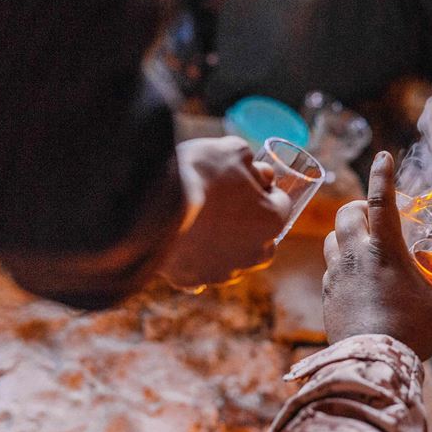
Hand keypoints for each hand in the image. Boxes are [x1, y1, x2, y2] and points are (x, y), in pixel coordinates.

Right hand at [161, 136, 289, 287]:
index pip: (281, 204)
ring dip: (223, 244)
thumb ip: (254, 163)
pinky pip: (198, 271)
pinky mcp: (192, 281)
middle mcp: (254, 254)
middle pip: (261, 238)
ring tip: (199, 221)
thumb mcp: (233, 150)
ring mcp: (223, 271)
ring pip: (232, 258)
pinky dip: (194, 259)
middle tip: (225, 202)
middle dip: (250, 222)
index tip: (247, 179)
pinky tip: (182, 244)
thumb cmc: (199, 173)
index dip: (264, 188)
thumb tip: (263, 174)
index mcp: (272, 221)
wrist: (149, 204)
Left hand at [322, 151, 431, 360]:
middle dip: (361, 205)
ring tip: (366, 245)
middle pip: (347, 212)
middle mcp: (355, 255)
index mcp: (384, 248)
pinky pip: (331, 269)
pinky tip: (359, 279)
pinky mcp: (328, 295)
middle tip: (377, 214)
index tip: (384, 157)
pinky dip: (344, 264)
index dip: (383, 174)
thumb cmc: (412, 333)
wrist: (372, 364)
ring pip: (333, 239)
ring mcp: (337, 275)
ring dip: (348, 233)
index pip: (380, 198)